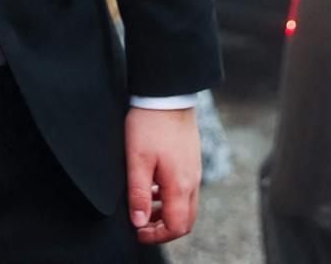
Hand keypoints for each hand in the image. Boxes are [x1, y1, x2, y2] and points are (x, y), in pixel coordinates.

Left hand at [125, 105, 200, 244]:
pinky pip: (185, 189)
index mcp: (180, 185)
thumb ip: (139, 193)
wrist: (168, 95)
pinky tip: (153, 187)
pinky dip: (170, 197)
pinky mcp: (191, 160)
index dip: (157, 236)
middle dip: (163, 229)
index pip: (176, 226)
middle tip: (141, 225)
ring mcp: (194, 171)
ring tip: (143, 207)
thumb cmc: (149, 124)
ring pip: (186, 205)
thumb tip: (139, 222)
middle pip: (185, 220)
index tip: (138, 232)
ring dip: (166, 213)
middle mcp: (192, 181)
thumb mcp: (137, 160)